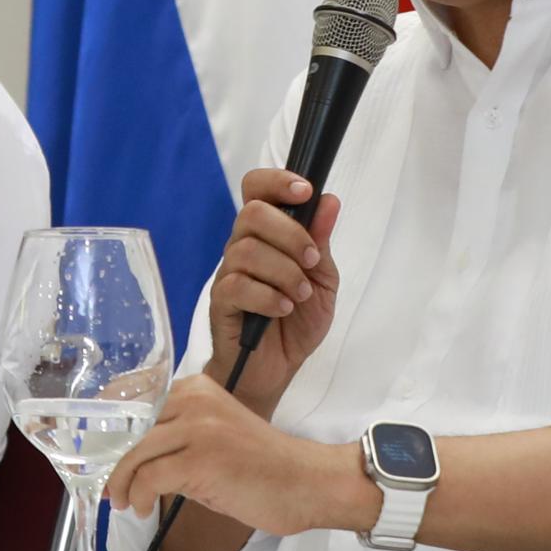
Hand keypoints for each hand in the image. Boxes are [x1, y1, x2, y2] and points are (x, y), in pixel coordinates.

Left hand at [103, 372, 377, 538]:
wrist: (308, 483)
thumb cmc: (263, 466)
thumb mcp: (215, 435)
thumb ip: (176, 434)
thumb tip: (127, 455)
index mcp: (196, 388)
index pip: (132, 399)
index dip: (107, 428)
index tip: (97, 453)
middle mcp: (195, 400)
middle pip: (127, 428)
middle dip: (110, 460)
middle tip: (107, 486)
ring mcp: (198, 428)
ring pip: (133, 454)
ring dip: (121, 484)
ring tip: (125, 503)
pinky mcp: (201, 460)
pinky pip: (148, 479)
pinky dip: (140, 498)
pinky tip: (146, 509)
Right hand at [201, 169, 341, 410]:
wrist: (277, 369)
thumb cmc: (297, 322)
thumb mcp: (322, 279)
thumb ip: (321, 241)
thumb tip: (329, 201)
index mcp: (267, 235)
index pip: (257, 189)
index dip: (277, 181)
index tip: (306, 191)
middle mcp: (243, 247)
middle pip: (251, 213)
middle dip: (290, 233)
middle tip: (311, 261)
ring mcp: (229, 274)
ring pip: (247, 250)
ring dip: (284, 272)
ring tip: (299, 296)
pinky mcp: (221, 302)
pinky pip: (237, 285)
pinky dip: (268, 296)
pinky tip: (283, 310)